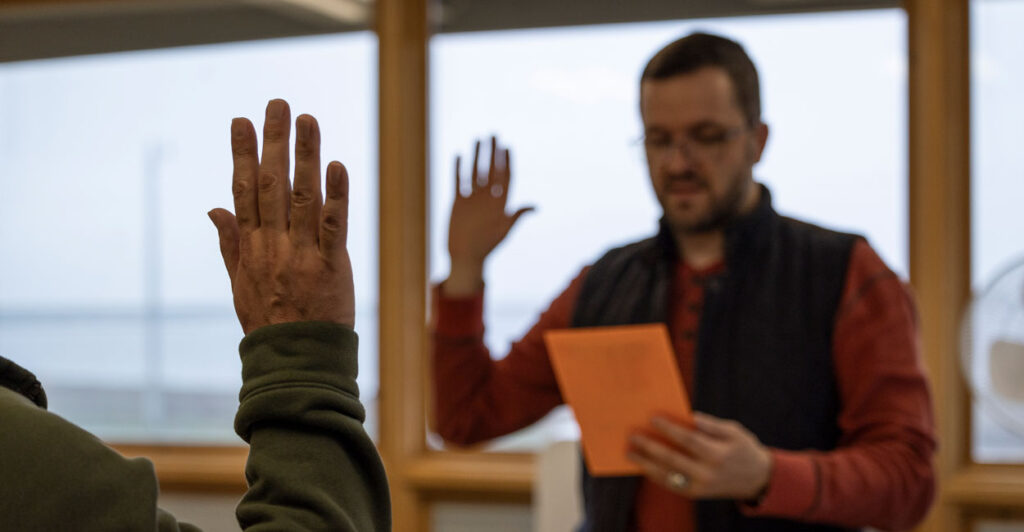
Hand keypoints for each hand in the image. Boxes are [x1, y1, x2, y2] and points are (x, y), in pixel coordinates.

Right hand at [208, 99, 354, 333]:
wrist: (296, 362)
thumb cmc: (269, 323)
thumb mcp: (239, 285)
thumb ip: (229, 244)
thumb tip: (213, 209)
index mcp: (251, 248)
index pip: (243, 191)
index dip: (241, 154)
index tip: (240, 121)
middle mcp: (273, 246)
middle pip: (271, 185)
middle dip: (274, 142)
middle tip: (278, 104)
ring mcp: (302, 254)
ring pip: (303, 197)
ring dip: (305, 155)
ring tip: (307, 120)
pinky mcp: (332, 266)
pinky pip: (334, 226)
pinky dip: (336, 195)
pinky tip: (336, 166)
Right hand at [444, 136, 533, 295]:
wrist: (465, 257)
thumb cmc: (488, 247)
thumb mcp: (504, 231)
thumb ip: (516, 216)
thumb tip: (534, 206)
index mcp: (501, 203)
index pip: (506, 177)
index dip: (507, 162)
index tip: (508, 147)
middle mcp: (488, 198)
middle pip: (491, 170)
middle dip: (493, 153)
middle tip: (494, 135)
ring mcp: (472, 199)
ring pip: (475, 172)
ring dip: (477, 156)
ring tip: (478, 139)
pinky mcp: (458, 202)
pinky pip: (458, 181)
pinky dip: (458, 169)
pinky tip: (459, 155)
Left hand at [627, 412, 772, 499]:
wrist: (755, 479)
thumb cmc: (742, 448)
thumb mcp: (733, 431)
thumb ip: (710, 425)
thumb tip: (688, 416)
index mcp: (718, 454)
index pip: (688, 440)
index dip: (669, 429)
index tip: (653, 418)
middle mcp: (707, 473)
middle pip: (673, 459)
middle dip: (650, 447)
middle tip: (633, 436)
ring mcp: (699, 486)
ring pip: (667, 475)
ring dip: (646, 464)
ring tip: (630, 452)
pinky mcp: (694, 494)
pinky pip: (670, 484)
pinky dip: (655, 475)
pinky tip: (643, 465)